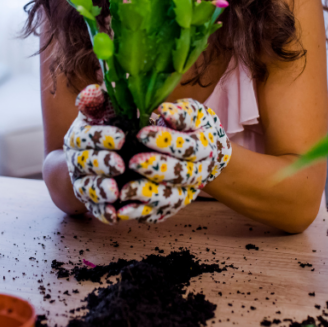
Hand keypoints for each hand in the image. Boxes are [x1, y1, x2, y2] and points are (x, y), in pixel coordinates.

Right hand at [62, 85, 124, 223]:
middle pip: (84, 163)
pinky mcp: (92, 203)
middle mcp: (76, 161)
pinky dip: (104, 213)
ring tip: (115, 190)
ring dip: (99, 190)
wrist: (103, 160)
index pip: (84, 137)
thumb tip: (94, 90)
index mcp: (78, 137)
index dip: (100, 137)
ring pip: (86, 188)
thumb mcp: (107, 111)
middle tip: (120, 164)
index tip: (120, 137)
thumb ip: (100, 100)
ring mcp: (82, 183)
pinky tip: (116, 215)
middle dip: (101, 164)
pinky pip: (95, 210)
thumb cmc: (113, 128)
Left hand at [117, 99, 232, 222]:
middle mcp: (199, 174)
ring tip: (125, 191)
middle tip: (132, 162)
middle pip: (181, 175)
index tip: (141, 133)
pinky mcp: (172, 206)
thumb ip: (181, 113)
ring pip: (171, 199)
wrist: (205, 152)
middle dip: (156, 169)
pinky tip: (123, 211)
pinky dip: (142, 214)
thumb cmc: (192, 127)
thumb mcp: (191, 112)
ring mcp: (187, 192)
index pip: (187, 147)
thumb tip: (165, 112)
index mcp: (204, 148)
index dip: (165, 141)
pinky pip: (159, 214)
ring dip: (148, 196)